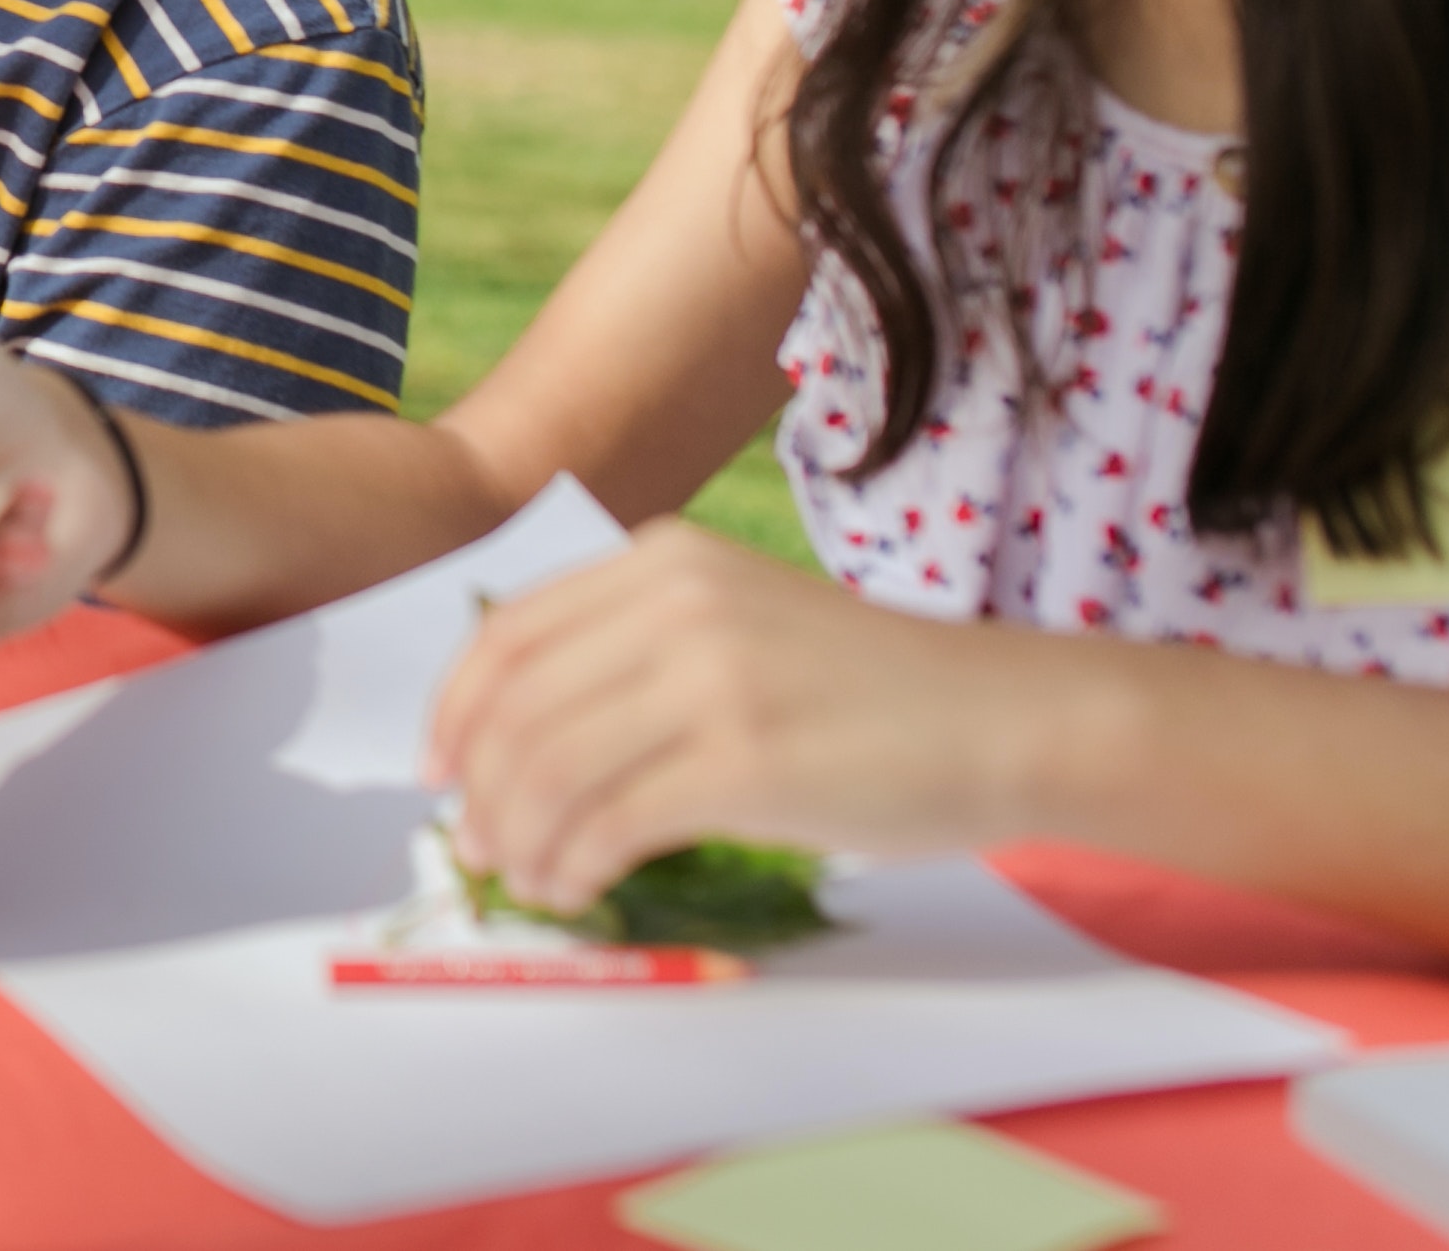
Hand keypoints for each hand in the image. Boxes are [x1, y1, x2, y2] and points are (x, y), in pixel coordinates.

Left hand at [427, 521, 1063, 912]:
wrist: (1010, 719)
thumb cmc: (878, 692)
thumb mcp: (742, 622)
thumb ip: (641, 650)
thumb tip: (523, 740)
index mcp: (662, 559)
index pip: (507, 632)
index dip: (455, 708)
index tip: (438, 768)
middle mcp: (674, 601)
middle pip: (516, 706)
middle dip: (480, 790)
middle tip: (479, 847)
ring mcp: (709, 676)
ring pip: (550, 768)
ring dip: (519, 838)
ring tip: (529, 880)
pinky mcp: (743, 759)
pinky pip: (610, 822)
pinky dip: (572, 866)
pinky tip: (579, 890)